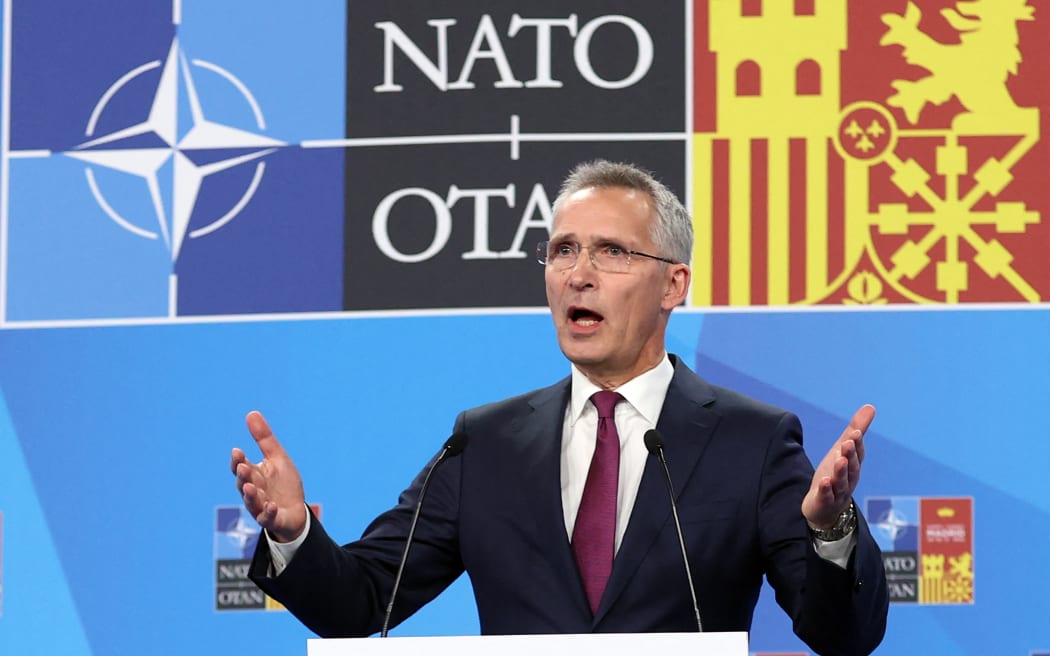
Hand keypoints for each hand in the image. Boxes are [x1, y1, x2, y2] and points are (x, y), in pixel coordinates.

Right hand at [230, 410, 307, 542]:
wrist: (296, 511)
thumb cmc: (283, 483)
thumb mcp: (277, 457)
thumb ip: (264, 438)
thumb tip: (251, 412)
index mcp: (253, 475)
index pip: (240, 466)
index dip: (238, 460)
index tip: (237, 451)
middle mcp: (253, 491)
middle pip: (243, 483)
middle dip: (243, 475)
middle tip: (243, 467)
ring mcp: (260, 506)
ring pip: (251, 501)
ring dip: (250, 495)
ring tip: (249, 487)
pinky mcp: (271, 519)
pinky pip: (267, 517)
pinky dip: (268, 512)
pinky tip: (272, 505)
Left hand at [801, 404, 874, 529]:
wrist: (826, 507)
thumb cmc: (836, 473)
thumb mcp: (843, 450)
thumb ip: (856, 429)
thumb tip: (871, 406)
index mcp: (854, 465)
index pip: (858, 453)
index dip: (857, 443)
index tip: (855, 432)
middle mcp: (849, 478)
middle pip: (851, 466)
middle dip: (850, 455)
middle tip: (848, 442)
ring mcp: (838, 491)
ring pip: (841, 481)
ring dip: (841, 471)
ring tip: (839, 460)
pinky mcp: (825, 501)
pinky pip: (826, 496)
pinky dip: (826, 489)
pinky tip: (824, 481)